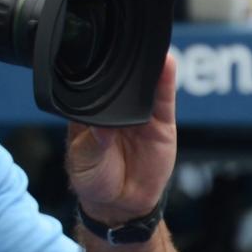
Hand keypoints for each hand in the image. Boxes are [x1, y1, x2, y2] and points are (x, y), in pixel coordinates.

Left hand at [68, 52, 179, 224]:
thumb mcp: (85, 163)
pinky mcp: (161, 122)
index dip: (97, 69)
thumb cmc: (95, 181)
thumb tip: (102, 129)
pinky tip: (166, 63)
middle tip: (127, 47)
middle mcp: (115, 108)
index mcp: (90, 111)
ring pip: (145, 83)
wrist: (122, 204)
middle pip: (122, 78)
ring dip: (149, 65)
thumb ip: (93, 144)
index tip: (99, 56)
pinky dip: (166, 80)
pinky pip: (164, 98)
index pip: (94, 84)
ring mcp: (140, 113)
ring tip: (151, 49)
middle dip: (125, 61)